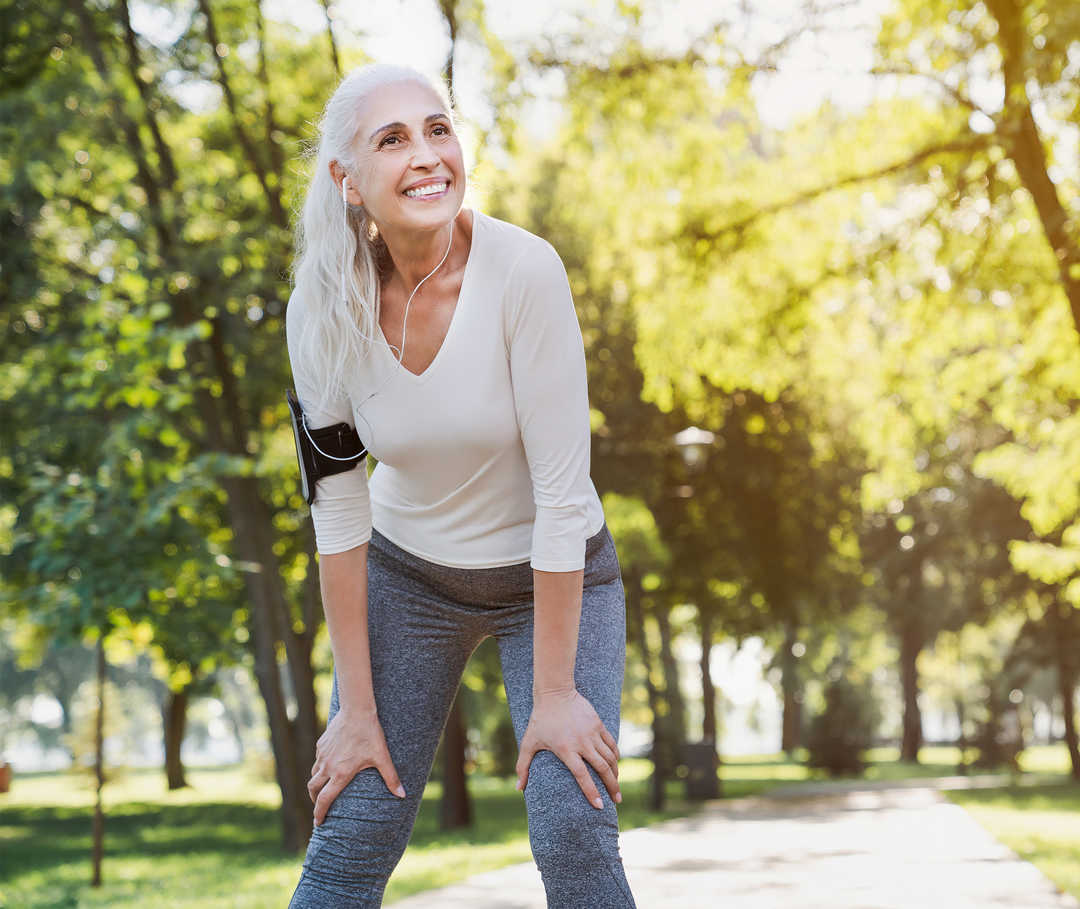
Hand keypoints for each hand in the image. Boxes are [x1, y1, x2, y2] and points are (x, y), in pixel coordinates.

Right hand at [308, 706, 405, 825]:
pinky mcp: (321, 744)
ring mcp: (323, 755)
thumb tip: (403, 795)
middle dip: (315, 800)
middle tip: (319, 807)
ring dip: (316, 783)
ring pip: (313, 774)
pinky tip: (329, 765)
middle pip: (313, 789)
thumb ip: (391, 778)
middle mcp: (328, 766)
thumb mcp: (382, 757)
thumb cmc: (370, 734)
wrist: (356, 711)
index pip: (325, 800)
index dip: (319, 813)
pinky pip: (318, 759)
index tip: (318, 823)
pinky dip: (320, 766)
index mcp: (340, 774)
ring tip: (323, 788)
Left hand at [514, 688, 620, 808]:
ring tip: (617, 787)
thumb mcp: (528, 742)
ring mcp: (592, 733)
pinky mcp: (598, 724)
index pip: (582, 776)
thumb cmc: (540, 719)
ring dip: (615, 773)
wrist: (554, 693)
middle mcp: (582, 743)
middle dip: (612, 787)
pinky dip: (615, 756)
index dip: (591, 792)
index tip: (599, 806)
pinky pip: (611, 744)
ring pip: (610, 757)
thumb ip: (523, 766)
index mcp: (566, 749)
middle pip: (602, 769)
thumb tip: (518, 789)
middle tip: (617, 801)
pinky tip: (616, 766)